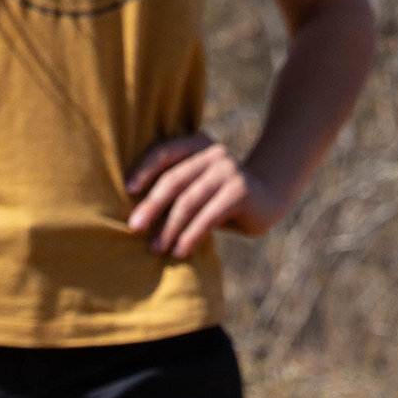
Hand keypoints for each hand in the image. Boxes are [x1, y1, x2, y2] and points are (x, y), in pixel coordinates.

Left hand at [126, 133, 283, 258]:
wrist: (269, 198)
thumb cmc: (221, 197)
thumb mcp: (197, 188)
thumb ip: (176, 191)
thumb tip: (137, 216)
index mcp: (196, 146)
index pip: (164, 152)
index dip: (145, 169)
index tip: (128, 190)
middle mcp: (212, 153)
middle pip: (173, 180)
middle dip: (151, 206)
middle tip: (134, 227)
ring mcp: (228, 170)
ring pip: (189, 201)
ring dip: (170, 228)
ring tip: (156, 248)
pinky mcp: (239, 192)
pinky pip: (208, 216)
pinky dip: (191, 235)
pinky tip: (180, 251)